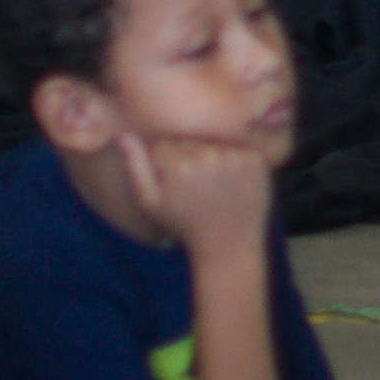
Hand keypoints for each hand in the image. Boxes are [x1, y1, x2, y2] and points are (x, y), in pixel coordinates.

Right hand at [117, 129, 277, 262]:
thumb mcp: (150, 202)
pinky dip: (234, 161)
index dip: (165, 162)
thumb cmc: (184, 224)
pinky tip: (232, 182)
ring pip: (213, 142)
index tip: (174, 182)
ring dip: (212, 157)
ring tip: (213, 184)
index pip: (163, 144)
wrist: (228, 244)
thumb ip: (136, 166)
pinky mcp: (255, 160)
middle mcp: (206, 155)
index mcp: (177, 164)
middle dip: (188, 157)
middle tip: (195, 185)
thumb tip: (124, 135)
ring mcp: (234, 156)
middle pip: (189, 140)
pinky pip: (238, 148)